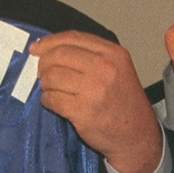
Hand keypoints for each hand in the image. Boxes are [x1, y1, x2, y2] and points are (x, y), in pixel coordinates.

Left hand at [30, 32, 163, 172]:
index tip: (36, 48)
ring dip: (45, 84)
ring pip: (52, 76)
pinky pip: (52, 99)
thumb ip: (90, 55)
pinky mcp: (83, 111)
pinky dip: (47, 100)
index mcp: (113, 53)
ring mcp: (94, 90)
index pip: (72, 38)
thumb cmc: (123, 101)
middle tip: (42, 73)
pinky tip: (54, 103)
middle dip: (44, 64)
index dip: (49, 42)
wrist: (137, 134)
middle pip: (59, 55)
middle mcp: (105, 68)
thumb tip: (48, 48)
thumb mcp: (117, 68)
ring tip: (51, 90)